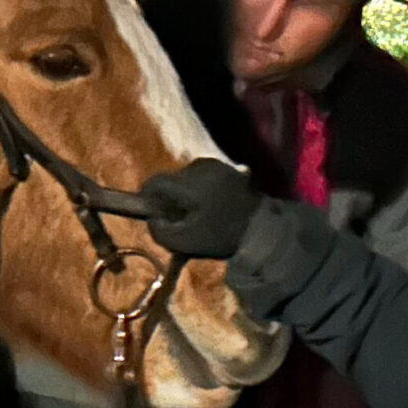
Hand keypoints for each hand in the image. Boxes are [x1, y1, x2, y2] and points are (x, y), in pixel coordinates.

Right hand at [130, 158, 264, 259]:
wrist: (260, 228)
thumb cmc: (220, 236)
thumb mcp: (185, 242)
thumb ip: (160, 230)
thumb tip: (151, 218)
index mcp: (190, 185)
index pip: (156, 182)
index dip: (147, 196)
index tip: (150, 210)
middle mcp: (200, 168)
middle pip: (171, 179)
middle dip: (168, 196)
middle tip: (175, 216)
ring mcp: (215, 165)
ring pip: (185, 176)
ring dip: (183, 191)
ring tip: (194, 211)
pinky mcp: (225, 166)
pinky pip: (200, 175)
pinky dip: (198, 187)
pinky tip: (207, 203)